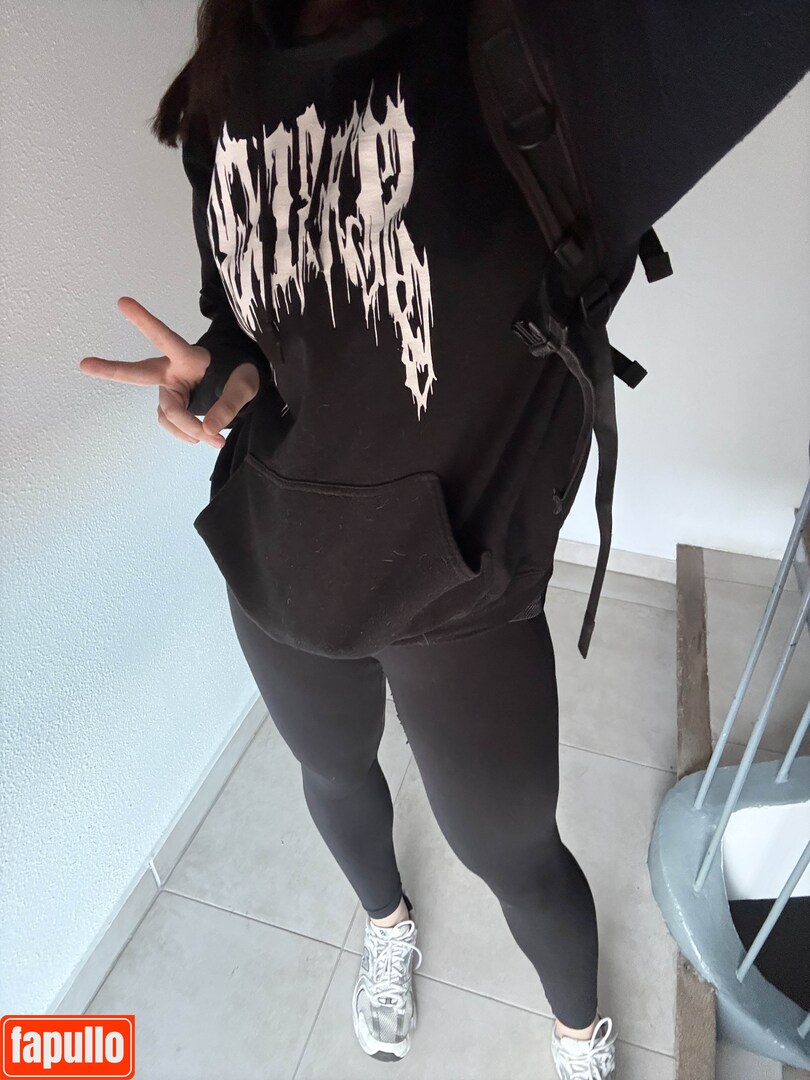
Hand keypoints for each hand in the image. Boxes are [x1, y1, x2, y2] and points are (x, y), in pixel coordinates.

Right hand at [79, 296, 260, 448]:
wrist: (241, 384)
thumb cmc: (241, 374)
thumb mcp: (245, 386)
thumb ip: (229, 405)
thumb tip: (209, 429)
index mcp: (189, 357)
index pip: (165, 338)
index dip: (145, 321)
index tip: (123, 302)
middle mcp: (172, 371)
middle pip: (138, 373)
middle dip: (111, 369)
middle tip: (84, 364)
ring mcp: (169, 389)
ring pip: (168, 414)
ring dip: (187, 428)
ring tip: (212, 439)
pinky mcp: (171, 405)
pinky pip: (171, 424)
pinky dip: (185, 434)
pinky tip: (200, 437)